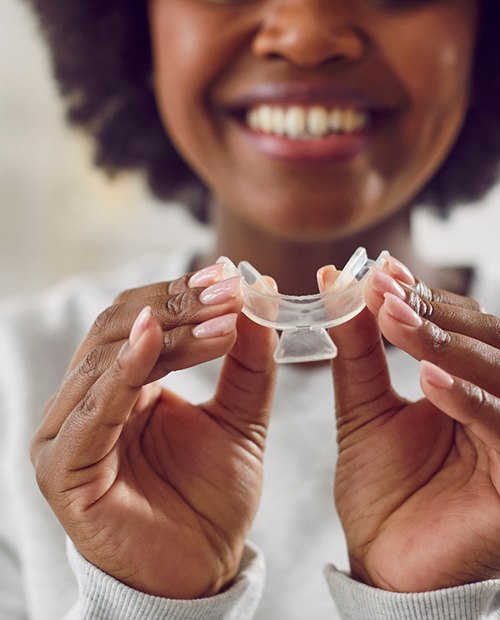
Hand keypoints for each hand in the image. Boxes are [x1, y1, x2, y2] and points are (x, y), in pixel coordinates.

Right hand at [31, 264, 276, 598]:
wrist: (200, 570)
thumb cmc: (211, 498)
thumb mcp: (240, 420)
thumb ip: (248, 364)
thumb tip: (258, 297)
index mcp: (122, 386)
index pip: (142, 320)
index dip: (183, 293)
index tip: (232, 273)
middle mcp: (88, 401)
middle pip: (119, 327)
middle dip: (176, 303)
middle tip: (228, 287)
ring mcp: (69, 433)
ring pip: (106, 357)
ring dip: (165, 329)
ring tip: (221, 315)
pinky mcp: (63, 470)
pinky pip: (92, 411)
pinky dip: (124, 370)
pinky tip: (156, 338)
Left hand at [321, 257, 499, 591]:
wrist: (384, 563)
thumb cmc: (382, 489)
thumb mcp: (364, 407)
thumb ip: (357, 349)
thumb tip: (339, 282)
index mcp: (467, 387)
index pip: (460, 326)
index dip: (423, 297)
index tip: (380, 272)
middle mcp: (499, 407)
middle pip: (487, 339)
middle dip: (433, 311)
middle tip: (384, 289)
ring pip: (499, 373)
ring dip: (446, 343)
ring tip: (395, 319)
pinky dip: (467, 400)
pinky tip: (429, 378)